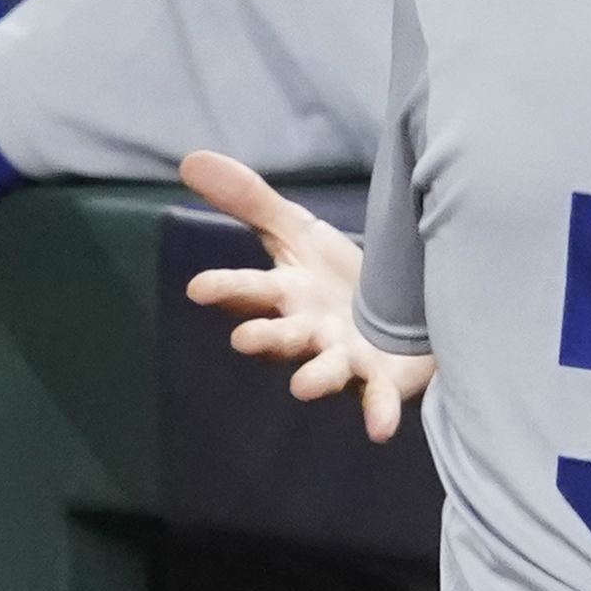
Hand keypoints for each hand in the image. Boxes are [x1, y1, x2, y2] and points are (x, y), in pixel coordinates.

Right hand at [179, 150, 432, 440]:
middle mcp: (308, 332)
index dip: (226, 289)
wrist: (400, 312)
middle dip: (264, 337)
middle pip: (281, 335)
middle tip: (243, 340)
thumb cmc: (337, 277)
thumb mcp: (297, 232)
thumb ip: (248, 201)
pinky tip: (380, 431)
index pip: (249, 290)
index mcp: (285, 295)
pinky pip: (377, 399)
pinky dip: (378, 414)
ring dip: (315, 378)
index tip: (199, 288)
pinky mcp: (380, 381)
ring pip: (325, 369)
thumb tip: (189, 158)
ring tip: (303, 386)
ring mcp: (342, 359)